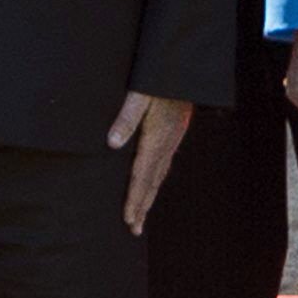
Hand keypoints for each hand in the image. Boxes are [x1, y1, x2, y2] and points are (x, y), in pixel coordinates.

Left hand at [110, 90, 193, 234]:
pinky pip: (165, 164)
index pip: (142, 177)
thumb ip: (126, 118)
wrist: (186, 68)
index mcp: (156, 139)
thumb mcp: (139, 95)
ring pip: (160, 175)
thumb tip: (111, 144)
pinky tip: (154, 183)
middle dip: (142, 207)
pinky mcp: (175, 132)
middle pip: (152, 183)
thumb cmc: (159, 79)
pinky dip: (157, 180)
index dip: (134, 200)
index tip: (128, 220)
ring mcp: (173, 139)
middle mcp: (166, 144)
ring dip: (149, 196)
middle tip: (134, 230)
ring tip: (141, 215)